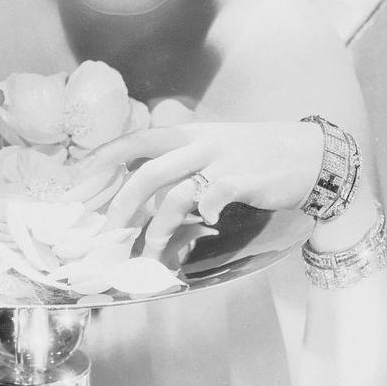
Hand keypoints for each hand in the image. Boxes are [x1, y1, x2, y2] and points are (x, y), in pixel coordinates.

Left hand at [88, 118, 322, 254]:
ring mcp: (222, 160)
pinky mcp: (244, 177)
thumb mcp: (214, 147)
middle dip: (121, 207)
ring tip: (152, 251)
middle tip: (106, 234)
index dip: (104, 157)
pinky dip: (205, 210)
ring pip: (176, 193)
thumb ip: (181, 163)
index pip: (137, 140)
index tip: (77, 176)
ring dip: (158, 227)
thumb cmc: (257, 156)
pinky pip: (215, 194)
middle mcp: (200, 144)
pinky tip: (206, 222)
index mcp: (188, 134)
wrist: (310, 153)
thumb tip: (144, 190)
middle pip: (147, 173)